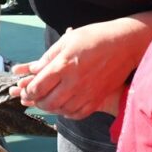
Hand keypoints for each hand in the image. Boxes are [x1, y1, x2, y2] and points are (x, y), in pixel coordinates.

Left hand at [10, 13, 151, 118]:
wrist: (125, 44)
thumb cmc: (95, 37)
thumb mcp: (68, 41)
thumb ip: (48, 57)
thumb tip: (33, 69)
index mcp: (64, 66)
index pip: (38, 87)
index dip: (28, 91)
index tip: (26, 89)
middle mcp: (74, 83)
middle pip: (47, 102)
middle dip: (36, 101)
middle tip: (34, 97)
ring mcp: (87, 93)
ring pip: (61, 110)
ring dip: (51, 108)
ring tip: (48, 100)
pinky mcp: (97, 99)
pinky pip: (77, 114)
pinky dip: (67, 112)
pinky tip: (65, 105)